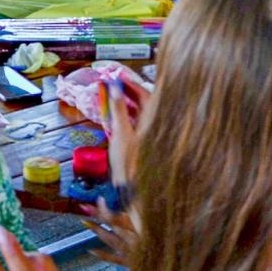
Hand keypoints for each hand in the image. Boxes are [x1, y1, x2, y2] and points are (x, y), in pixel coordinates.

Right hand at [100, 68, 151, 187]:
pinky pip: (142, 123)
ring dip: (131, 104)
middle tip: (117, 86)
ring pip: (145, 113)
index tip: (120, 78)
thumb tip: (115, 88)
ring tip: (118, 98)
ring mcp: (153, 137)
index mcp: (153, 121)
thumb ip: (118, 109)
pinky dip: (132, 116)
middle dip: (131, 93)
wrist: (133, 192)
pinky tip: (123, 117)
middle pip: (147, 103)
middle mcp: (156, 127)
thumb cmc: (128, 164)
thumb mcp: (120, 134)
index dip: (132, 84)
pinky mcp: (147, 146)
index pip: (146, 94)